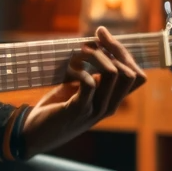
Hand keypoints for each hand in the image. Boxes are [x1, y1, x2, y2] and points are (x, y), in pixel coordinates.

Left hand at [21, 26, 145, 158]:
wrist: (33, 134)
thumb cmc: (54, 109)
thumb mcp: (76, 89)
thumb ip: (89, 73)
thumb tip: (94, 44)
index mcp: (111, 101)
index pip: (138, 76)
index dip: (125, 53)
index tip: (103, 35)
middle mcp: (109, 106)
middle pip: (131, 72)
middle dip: (115, 48)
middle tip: (96, 36)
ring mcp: (95, 110)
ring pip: (114, 73)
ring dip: (96, 55)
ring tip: (79, 51)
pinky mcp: (78, 110)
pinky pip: (89, 82)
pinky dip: (80, 69)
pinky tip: (68, 69)